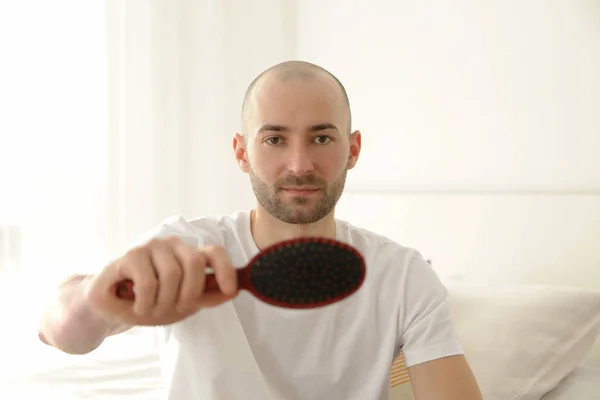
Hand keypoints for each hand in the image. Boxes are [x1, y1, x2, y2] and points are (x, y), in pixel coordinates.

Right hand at [85, 236, 237, 325]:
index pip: (214, 253)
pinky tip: (138, 306)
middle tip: (173, 309)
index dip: (226, 269)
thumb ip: (206, 296)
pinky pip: (148, 282)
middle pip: (195, 264)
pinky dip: (146, 302)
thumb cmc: (149, 302)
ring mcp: (151, 247)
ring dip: (163, 302)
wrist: (110, 308)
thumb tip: (233, 291)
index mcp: (188, 254)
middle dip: (187, 295)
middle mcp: (173, 245)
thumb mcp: (182, 304)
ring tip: (151, 309)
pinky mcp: (131, 255)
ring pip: (172, 274)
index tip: (230, 290)